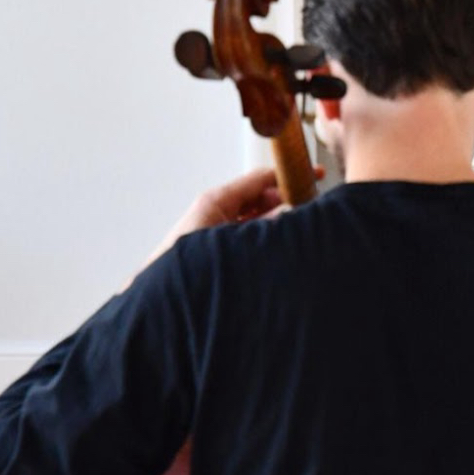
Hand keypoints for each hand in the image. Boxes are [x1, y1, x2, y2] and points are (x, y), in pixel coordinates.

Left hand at [136, 165, 324, 279]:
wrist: (158, 301)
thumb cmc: (184, 267)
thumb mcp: (232, 240)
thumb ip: (265, 225)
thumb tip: (289, 213)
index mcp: (216, 201)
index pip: (260, 178)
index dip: (289, 175)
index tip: (314, 173)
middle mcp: (217, 211)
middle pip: (260, 196)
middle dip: (287, 200)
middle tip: (312, 207)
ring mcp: (218, 230)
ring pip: (256, 216)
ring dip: (277, 221)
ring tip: (298, 229)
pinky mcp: (219, 248)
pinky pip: (248, 234)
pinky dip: (264, 236)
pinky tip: (278, 246)